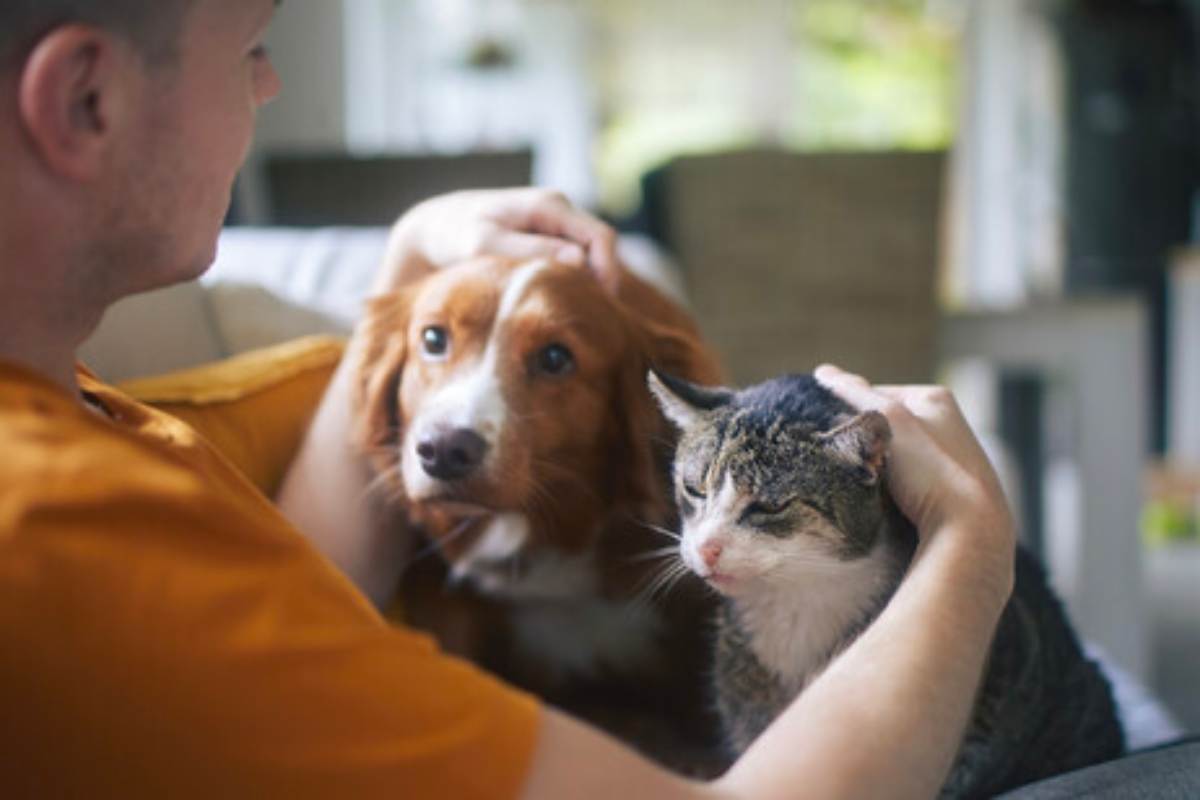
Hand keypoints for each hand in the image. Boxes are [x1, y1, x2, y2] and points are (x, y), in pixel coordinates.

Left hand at [378, 188, 619, 293]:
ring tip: (577, 317)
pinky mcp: (546, 241)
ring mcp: (553, 226)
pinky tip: (560, 308)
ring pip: (588, 257)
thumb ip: (530, 249)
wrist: (432, 229)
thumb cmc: (453, 234)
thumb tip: (578, 260)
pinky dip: (572, 284)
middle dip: (602, 282)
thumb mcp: (484, 243)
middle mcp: (558, 211)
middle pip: (600, 248)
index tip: (598, 307)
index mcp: (548, 205)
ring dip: (587, 285)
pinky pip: (572, 262)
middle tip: (591, 320)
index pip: (601, 237)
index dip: (608, 272)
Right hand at [815, 364, 1014, 561]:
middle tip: (848, 460)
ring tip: (866, 484)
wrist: (970, 532)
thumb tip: (824, 372)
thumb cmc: (931, 470)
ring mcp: (951, 460)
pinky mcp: (951, 492)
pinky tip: (887, 502)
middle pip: (886, 426)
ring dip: (877, 467)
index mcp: (936, 399)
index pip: (874, 394)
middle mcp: (948, 424)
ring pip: (896, 456)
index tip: (834, 434)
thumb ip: (854, 394)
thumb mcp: (887, 421)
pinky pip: (909, 482)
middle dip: (865, 441)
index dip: (848, 412)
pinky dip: (894, 489)